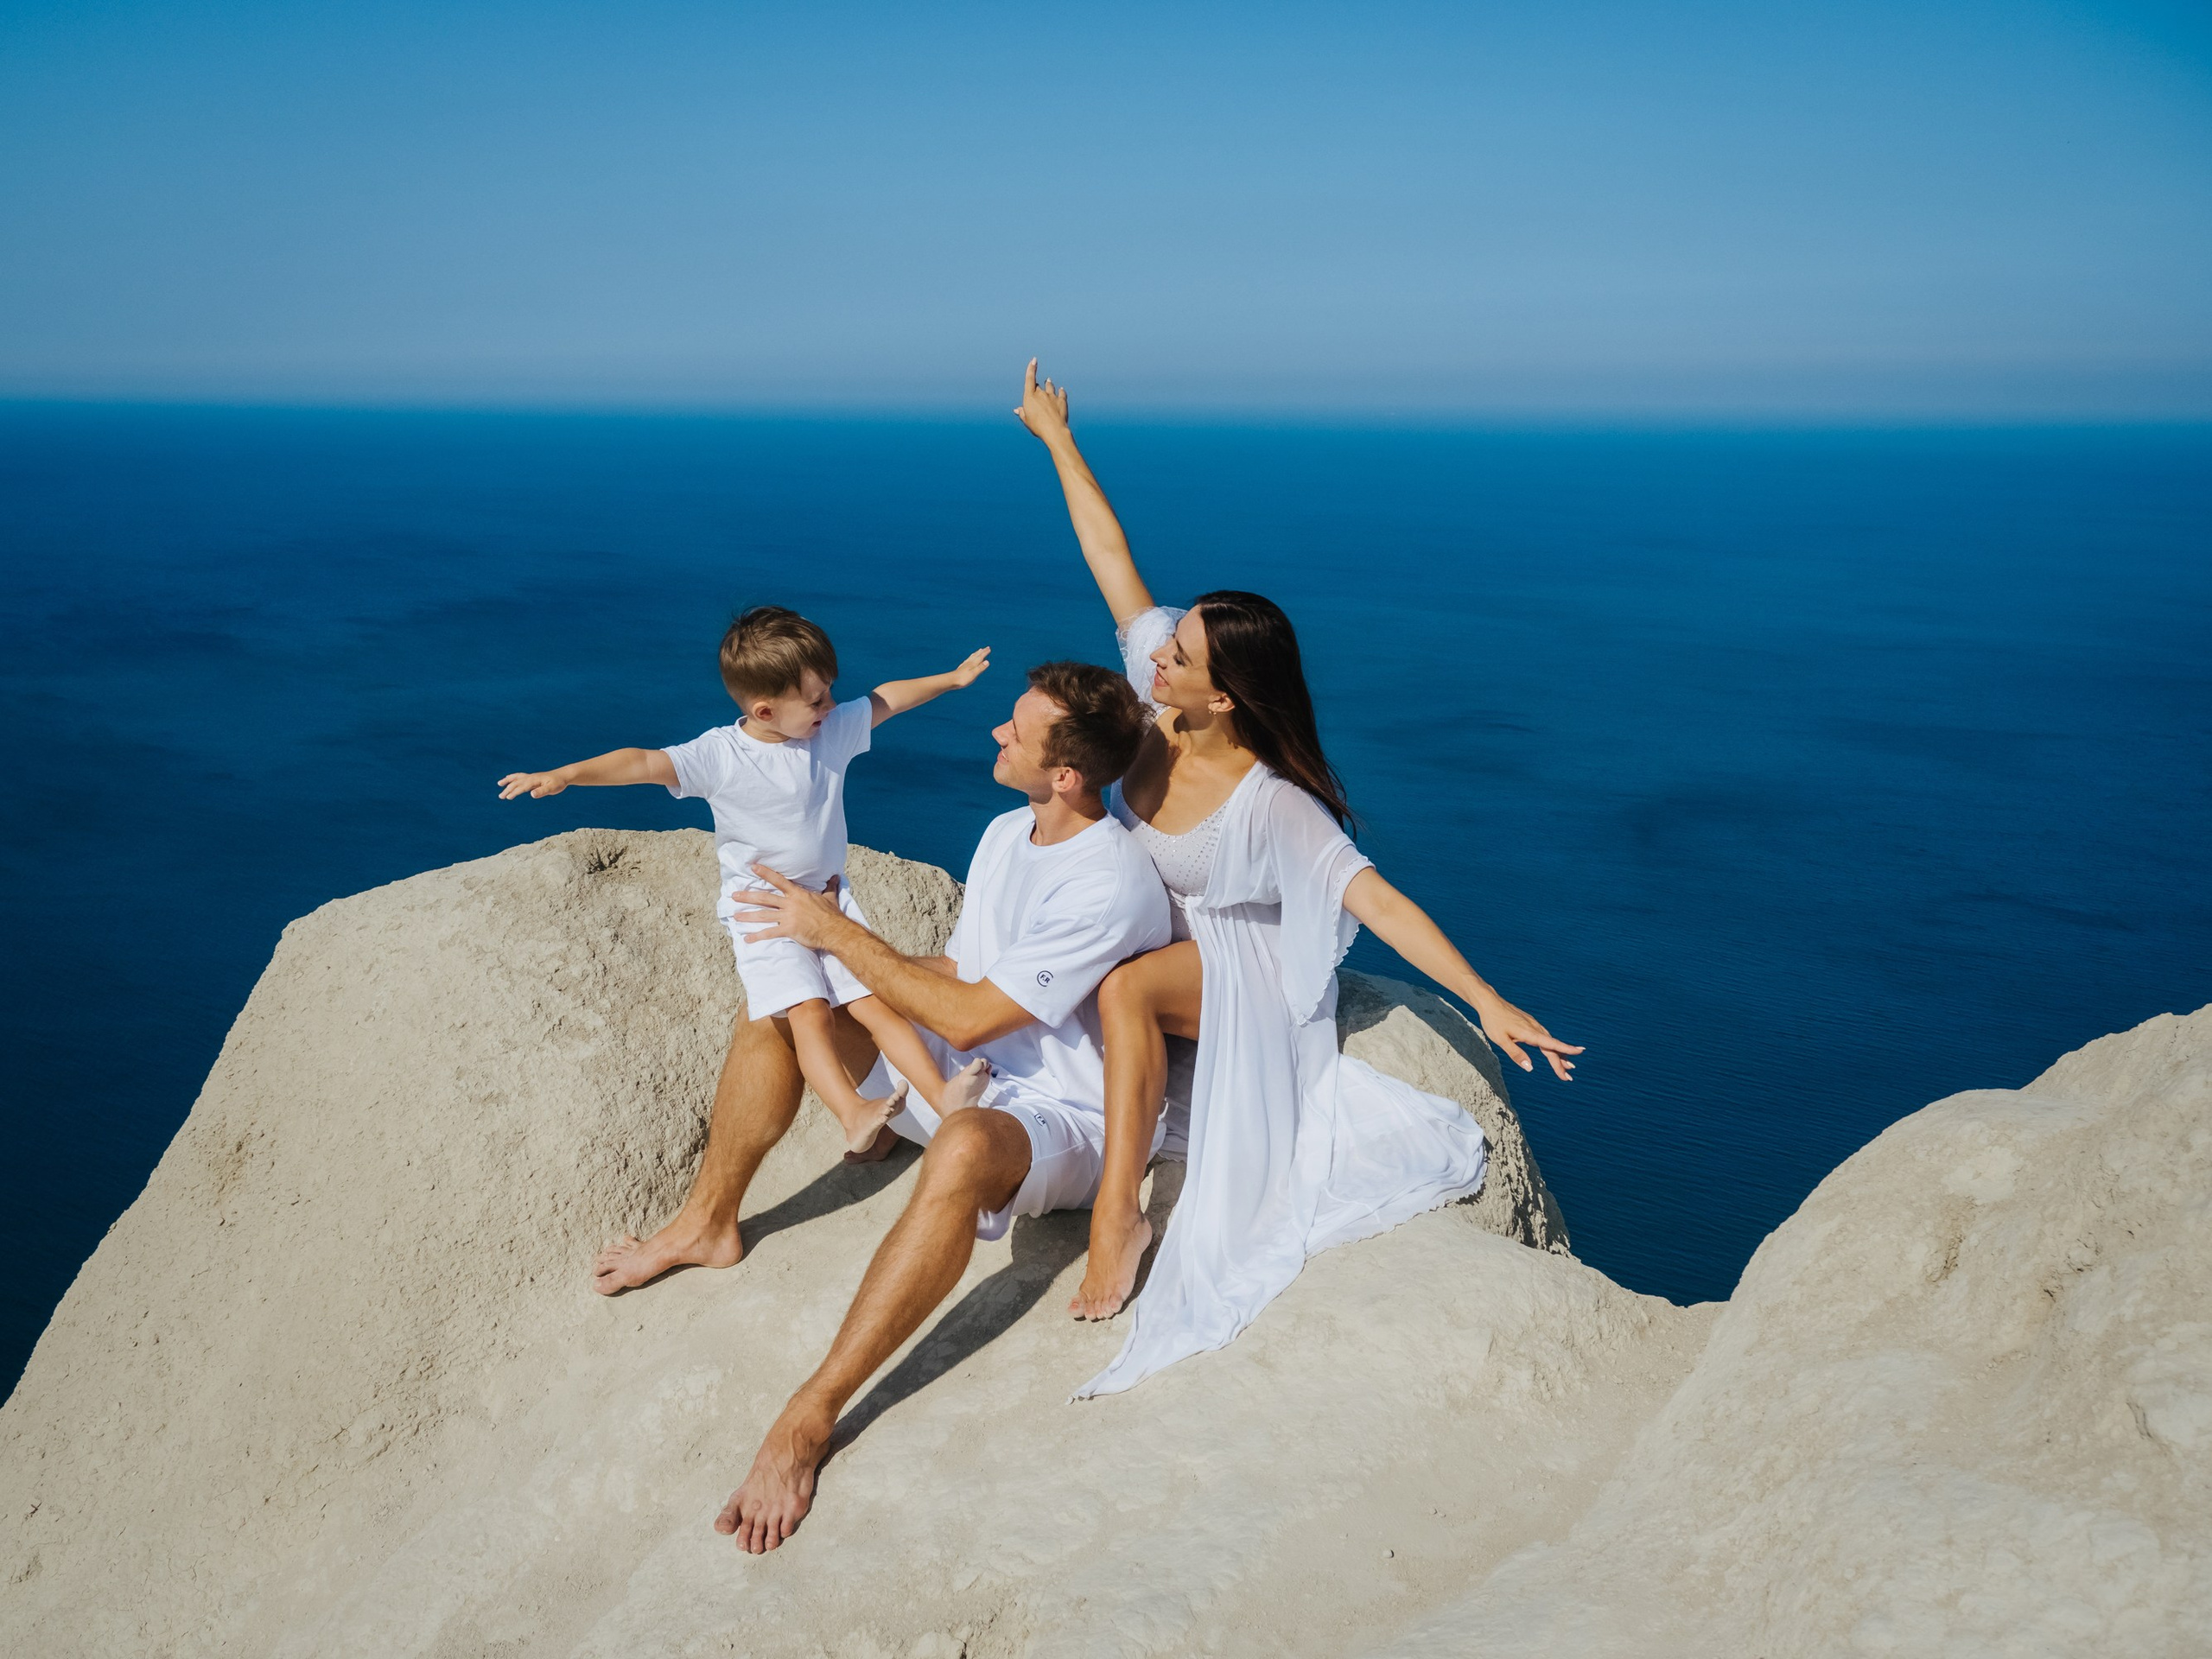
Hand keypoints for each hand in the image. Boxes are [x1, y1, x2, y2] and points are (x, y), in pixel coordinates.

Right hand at [497, 770, 567, 799]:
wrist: (563, 775)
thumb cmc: (558, 783)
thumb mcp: (552, 788)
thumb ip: (542, 791)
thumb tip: (531, 794)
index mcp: (534, 780)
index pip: (522, 787)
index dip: (515, 792)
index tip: (508, 797)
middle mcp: (531, 777)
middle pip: (517, 783)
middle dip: (508, 789)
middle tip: (500, 797)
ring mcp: (531, 776)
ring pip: (516, 778)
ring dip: (508, 781)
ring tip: (499, 784)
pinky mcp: (532, 777)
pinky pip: (520, 776)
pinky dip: (513, 777)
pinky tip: (509, 778)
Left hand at [732, 867, 847, 949]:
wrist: (834, 930)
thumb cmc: (832, 914)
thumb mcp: (830, 897)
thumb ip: (830, 886)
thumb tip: (836, 877)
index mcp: (798, 894)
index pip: (779, 880)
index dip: (765, 873)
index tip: (753, 867)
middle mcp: (790, 904)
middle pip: (765, 898)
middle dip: (748, 896)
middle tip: (734, 895)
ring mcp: (788, 917)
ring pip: (763, 915)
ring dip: (748, 916)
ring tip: (735, 916)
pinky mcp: (788, 930)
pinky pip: (770, 933)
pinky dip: (757, 936)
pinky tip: (747, 938)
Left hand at [946, 646, 991, 687]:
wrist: (950, 681)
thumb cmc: (962, 679)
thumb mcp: (973, 674)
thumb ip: (980, 668)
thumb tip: (987, 661)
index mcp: (973, 664)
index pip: (980, 657)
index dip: (985, 653)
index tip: (989, 649)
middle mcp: (969, 663)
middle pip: (976, 656)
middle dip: (981, 652)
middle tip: (986, 648)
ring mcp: (964, 665)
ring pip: (972, 657)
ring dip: (976, 654)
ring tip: (978, 651)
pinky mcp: (961, 668)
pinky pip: (967, 660)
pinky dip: (970, 658)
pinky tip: (968, 659)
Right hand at [1014, 358, 1071, 444]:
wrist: (1054, 430)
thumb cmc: (1037, 427)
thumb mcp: (1027, 420)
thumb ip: (1022, 413)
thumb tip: (1017, 410)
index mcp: (1030, 397)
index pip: (1030, 379)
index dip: (1031, 368)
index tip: (1034, 360)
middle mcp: (1041, 394)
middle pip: (1038, 386)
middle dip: (1037, 387)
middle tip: (1037, 388)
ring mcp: (1052, 396)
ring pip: (1050, 386)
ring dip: (1049, 384)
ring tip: (1048, 381)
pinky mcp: (1062, 401)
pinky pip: (1061, 393)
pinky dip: (1061, 391)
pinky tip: (1061, 390)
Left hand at [1473, 995, 1583, 1081]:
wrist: (1489, 1002)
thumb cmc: (1493, 1021)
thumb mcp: (1500, 1040)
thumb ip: (1515, 1054)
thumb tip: (1530, 1068)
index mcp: (1529, 1033)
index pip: (1551, 1044)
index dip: (1566, 1049)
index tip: (1580, 1052)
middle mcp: (1535, 1028)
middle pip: (1551, 1047)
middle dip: (1561, 1062)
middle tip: (1568, 1078)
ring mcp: (1533, 1025)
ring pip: (1550, 1042)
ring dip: (1559, 1055)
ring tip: (1568, 1067)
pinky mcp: (1530, 1023)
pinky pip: (1545, 1037)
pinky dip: (1552, 1046)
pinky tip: (1553, 1051)